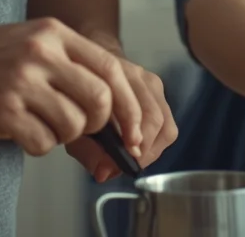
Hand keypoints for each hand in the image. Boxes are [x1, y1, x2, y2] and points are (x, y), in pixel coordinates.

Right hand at [0, 17, 143, 156]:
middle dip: (98, 125)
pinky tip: (22, 130)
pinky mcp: (3, 111)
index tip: (133, 130)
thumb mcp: (32, 40)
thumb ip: (71, 63)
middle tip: (81, 127)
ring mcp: (21, 82)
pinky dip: (39, 144)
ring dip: (63, 135)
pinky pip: (43, 143)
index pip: (111, 68)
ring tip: (41, 123)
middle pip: (100, 100)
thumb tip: (116, 105)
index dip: (129, 105)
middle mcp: (40, 53)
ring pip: (73, 126)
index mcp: (53, 33)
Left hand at [65, 43, 178, 181]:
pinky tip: (141, 148)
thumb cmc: (82, 100)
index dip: (133, 137)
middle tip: (130, 163)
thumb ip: (87, 151)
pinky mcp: (159, 91)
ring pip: (165, 122)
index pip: (132, 109)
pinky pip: (167, 122)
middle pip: (154, 118)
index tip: (128, 156)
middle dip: (145, 148)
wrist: (90, 70)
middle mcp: (134, 75)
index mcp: (110, 78)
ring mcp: (149, 81)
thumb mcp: (76, 125)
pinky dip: (157, 141)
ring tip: (136, 158)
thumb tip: (104, 173)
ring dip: (153, 147)